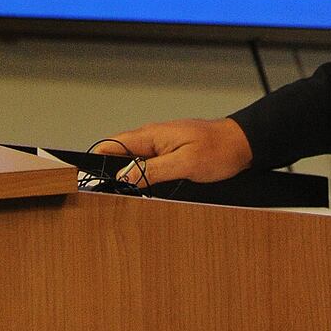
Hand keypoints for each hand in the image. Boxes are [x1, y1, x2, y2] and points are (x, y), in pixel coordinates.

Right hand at [98, 117, 253, 186]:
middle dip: (109, 172)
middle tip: (104, 194)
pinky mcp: (170, 153)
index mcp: (152, 135)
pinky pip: (148, 164)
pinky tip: (144, 190)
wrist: (242, 144)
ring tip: (122, 195)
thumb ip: (153, 169)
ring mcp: (161, 145)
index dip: (97, 160)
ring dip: (127, 176)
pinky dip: (142, 176)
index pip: (112, 145)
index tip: (88, 178)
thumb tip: (124, 176)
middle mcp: (153, 138)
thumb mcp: (185, 163)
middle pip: (119, 154)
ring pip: (133, 161)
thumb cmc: (218, 150)